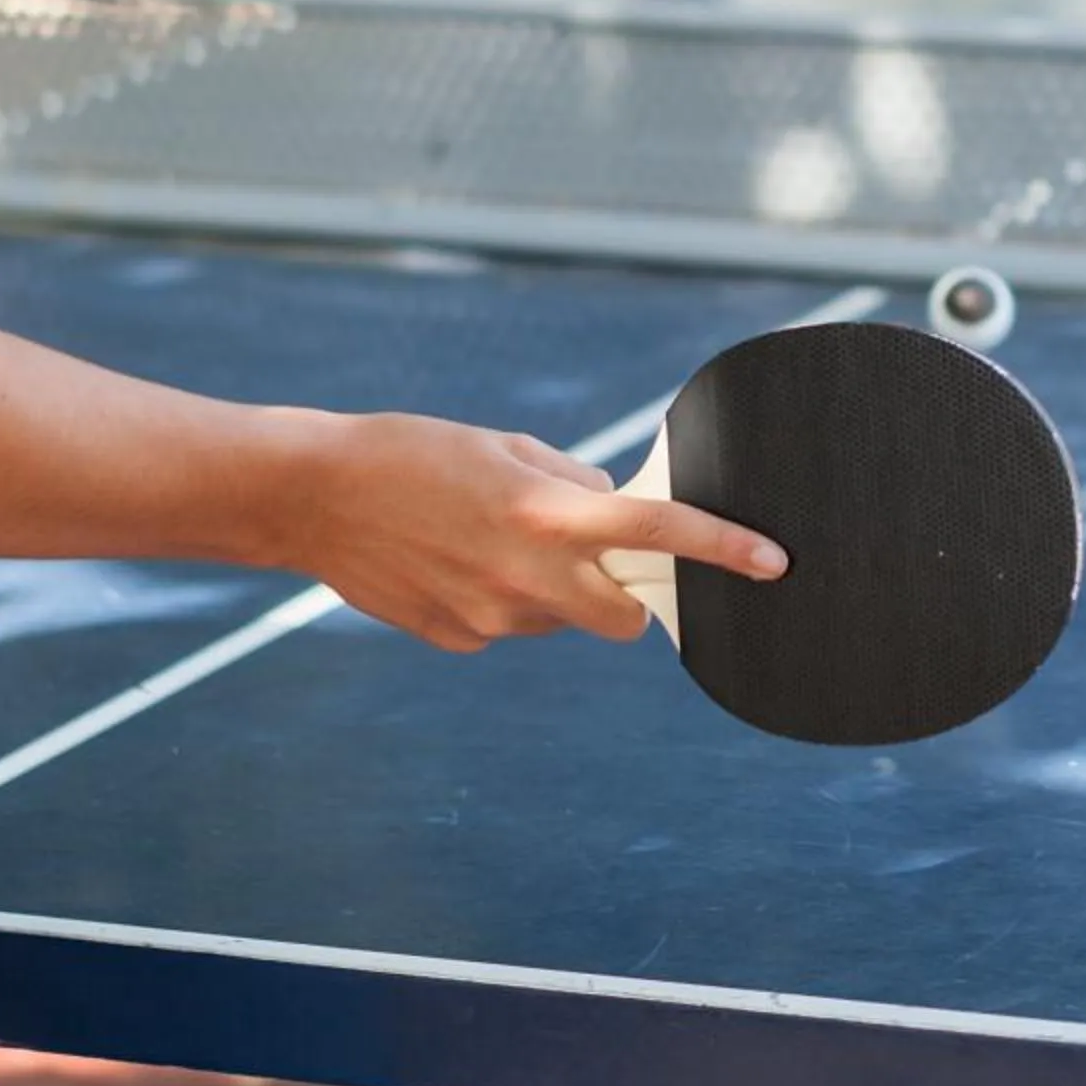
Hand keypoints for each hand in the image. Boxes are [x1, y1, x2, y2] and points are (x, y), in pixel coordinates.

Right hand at [294, 414, 786, 653]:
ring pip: (560, 620)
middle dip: (629, 595)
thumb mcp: (505, 447)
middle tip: (598, 559)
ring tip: (491, 542)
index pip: (657, 533)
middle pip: (625, 617)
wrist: (313, 496)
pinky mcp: (456, 638)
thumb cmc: (412, 453)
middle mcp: (526, 575)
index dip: (723, 548)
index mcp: (545, 513)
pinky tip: (454, 563)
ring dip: (553, 591)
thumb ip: (572, 482)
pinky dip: (501, 600)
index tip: (772, 561)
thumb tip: (617, 509)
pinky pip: (507, 627)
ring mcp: (489, 616)